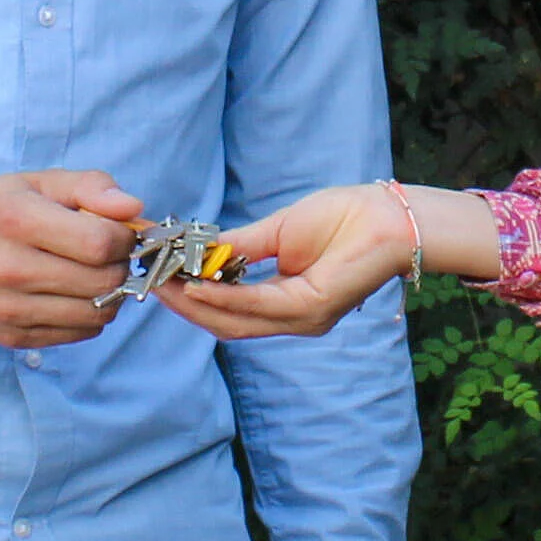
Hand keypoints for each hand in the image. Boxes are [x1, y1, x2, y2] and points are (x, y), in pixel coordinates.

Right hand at [0, 169, 143, 347]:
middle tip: (105, 252)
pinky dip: (89, 314)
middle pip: (104, 280)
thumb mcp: (34, 183)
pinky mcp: (12, 337)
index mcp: (15, 219)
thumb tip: (134, 208)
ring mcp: (9, 309)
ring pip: (98, 313)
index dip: (123, 236)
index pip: (101, 242)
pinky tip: (71, 293)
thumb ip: (89, 187)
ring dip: (109, 293)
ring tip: (90, 272)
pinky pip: (79, 333)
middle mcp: (9, 268)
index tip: (116, 230)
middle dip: (119, 264)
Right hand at [158, 182, 416, 341]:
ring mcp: (303, 318)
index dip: (191, 299)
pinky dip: (224, 297)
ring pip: (236, 321)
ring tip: (164, 284)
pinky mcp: (312, 307)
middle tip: (151, 283)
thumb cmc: (344, 218)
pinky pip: (258, 305)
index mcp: (287, 303)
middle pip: (226, 324)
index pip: (230, 312)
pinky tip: (198, 285)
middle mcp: (294, 320)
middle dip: (185, 306)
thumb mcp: (279, 231)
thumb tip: (200, 253)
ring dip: (196, 303)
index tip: (159, 278)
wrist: (389, 216)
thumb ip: (240, 247)